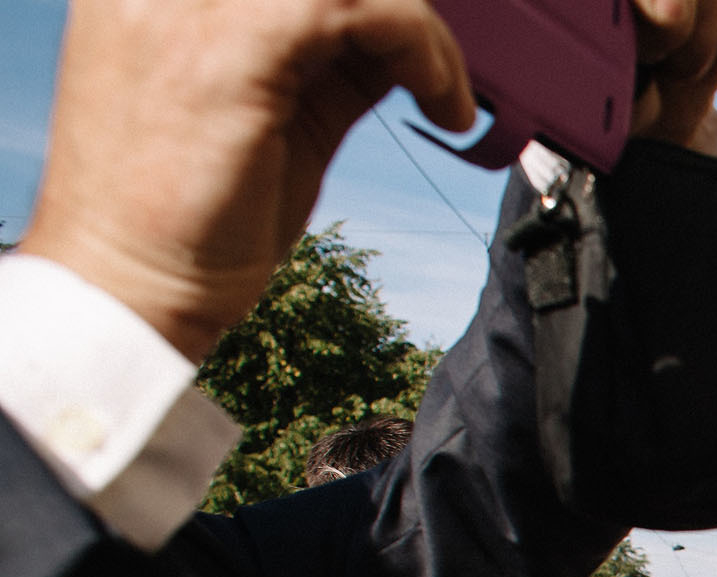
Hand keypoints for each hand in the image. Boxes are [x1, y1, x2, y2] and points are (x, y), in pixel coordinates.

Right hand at [21, 0, 716, 364]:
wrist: (128, 289)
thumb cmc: (195, 206)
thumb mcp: (275, 103)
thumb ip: (334, 47)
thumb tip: (419, 24)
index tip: (440, 22)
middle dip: (415, 1)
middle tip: (469, 41)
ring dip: (431, 22)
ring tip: (461, 87)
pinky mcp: (235, 43)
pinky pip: (364, 5)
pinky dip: (429, 51)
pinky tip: (452, 106)